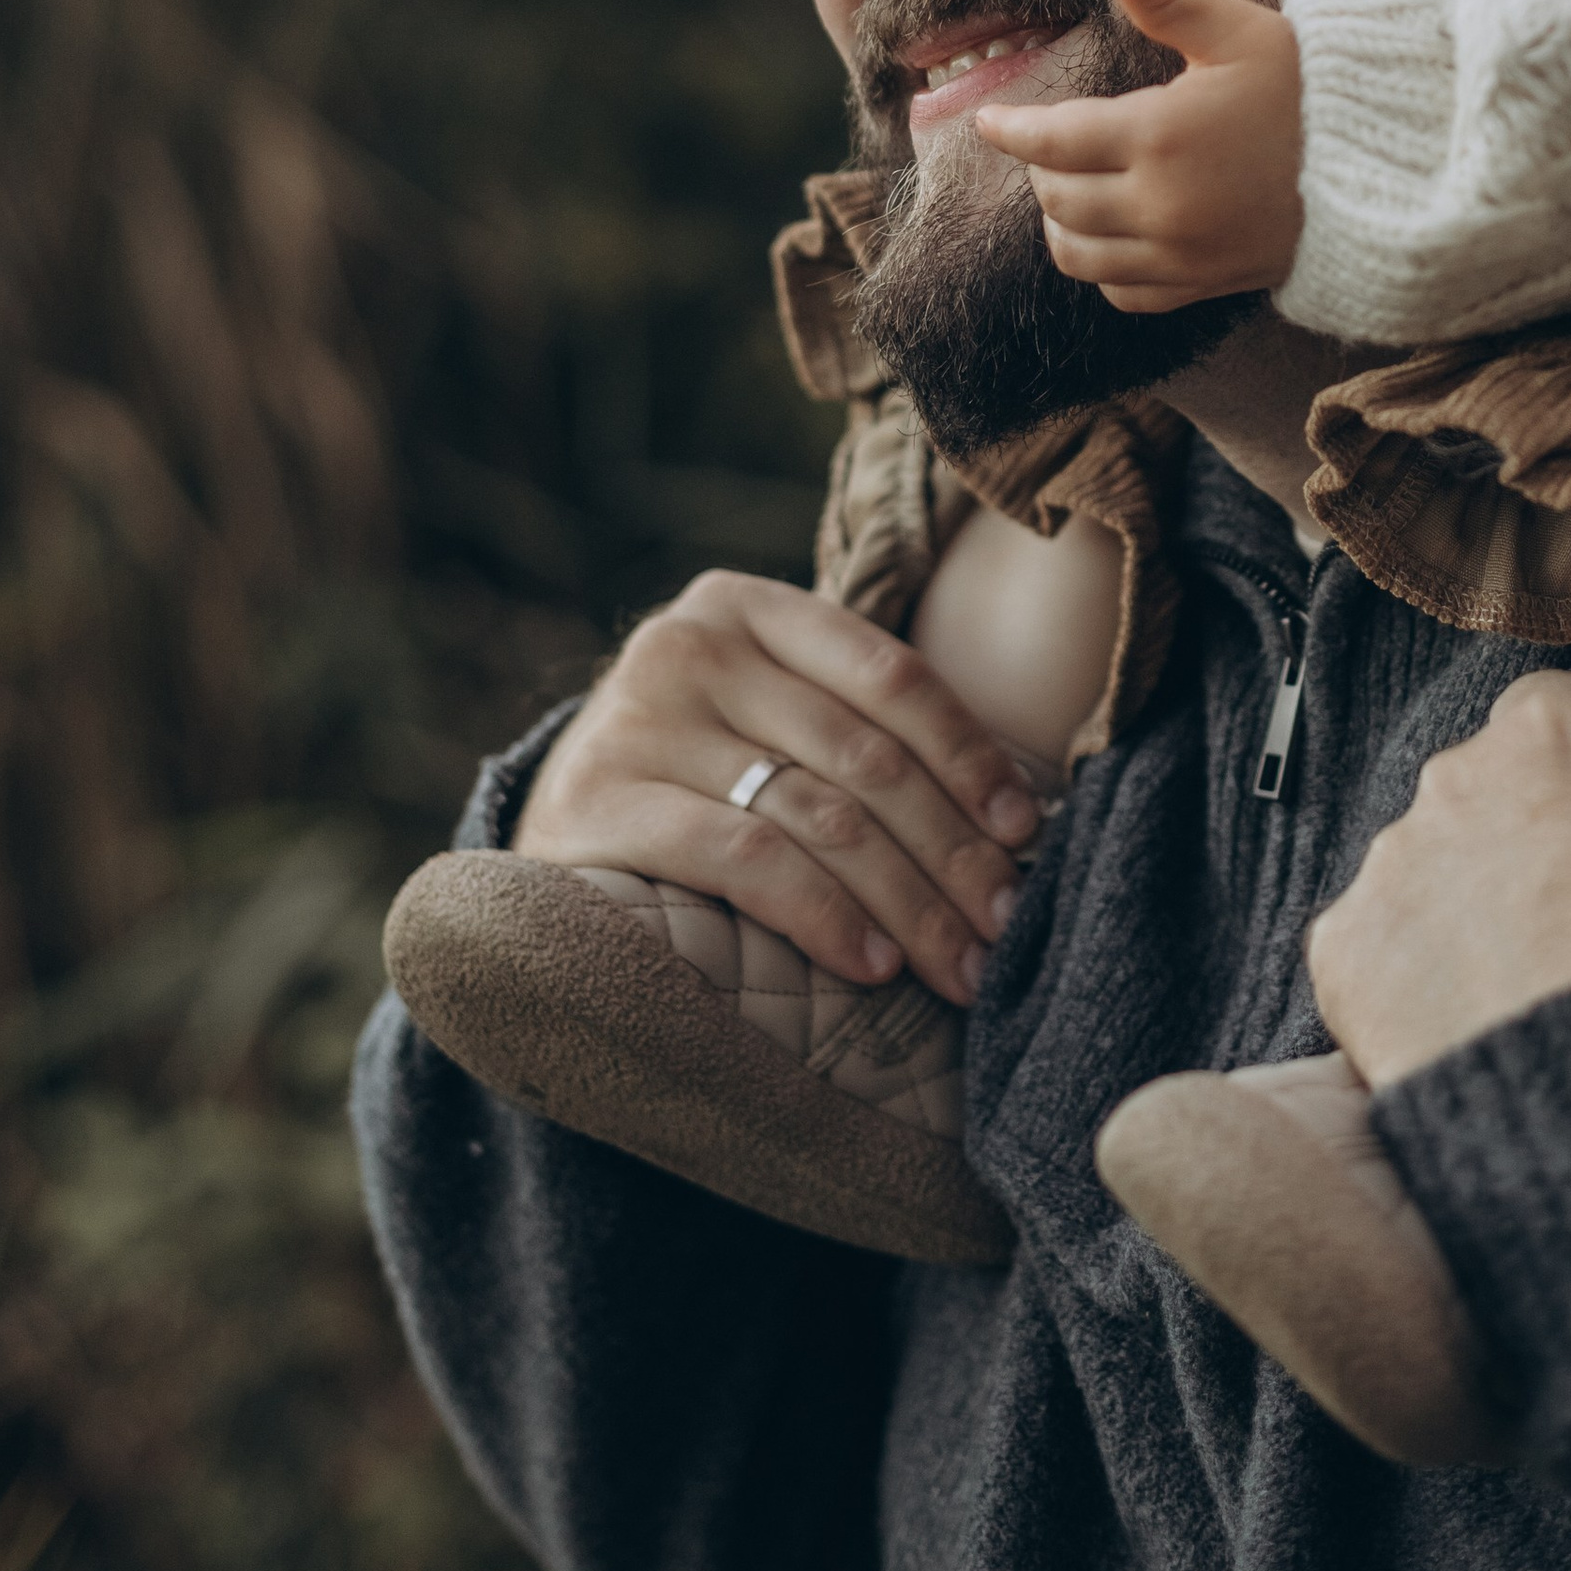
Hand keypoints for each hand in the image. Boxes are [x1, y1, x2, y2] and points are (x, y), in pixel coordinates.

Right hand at [514, 567, 1042, 1004]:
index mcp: (746, 606)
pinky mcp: (599, 802)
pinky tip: (871, 964)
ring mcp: (638, 720)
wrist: (545, 835)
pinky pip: (746, 860)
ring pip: (818, 815)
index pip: (890, 674)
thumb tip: (1016, 814)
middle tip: (1006, 924)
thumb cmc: (693, 780)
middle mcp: (686, 644)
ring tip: (959, 963)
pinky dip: (823, 917)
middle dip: (952, 851)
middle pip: (864, 754)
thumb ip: (859, 733)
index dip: (970, 754)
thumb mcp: (768, 723)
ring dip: (907, 902)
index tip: (1025, 831)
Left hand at [974, 0, 1303, 311]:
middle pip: (1058, 198)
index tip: (988, 119)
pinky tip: (1112, 236)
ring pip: (1081, 255)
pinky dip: (1103, 269)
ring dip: (1061, 223)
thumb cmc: (1311, 89)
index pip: (1052, 141)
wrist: (1387, 168)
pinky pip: (1126, 293)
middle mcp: (1160, 206)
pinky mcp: (1205, 282)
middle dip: (1041, 168)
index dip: (1012, 130)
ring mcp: (1182, 254)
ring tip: (1068, 188)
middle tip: (1046, 141)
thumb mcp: (1239, 31)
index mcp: (1160, 136)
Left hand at [1307, 595, 1570, 1088]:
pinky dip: (1420, 989)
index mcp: (1552, 719)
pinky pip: (1378, 956)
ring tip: (1559, 999)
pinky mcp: (1345, 959)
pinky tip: (1494, 1030)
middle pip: (1497, 805)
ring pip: (1439, 880)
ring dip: (1480, 923)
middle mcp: (1450, 773)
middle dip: (1543, 861)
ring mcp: (1391, 867)